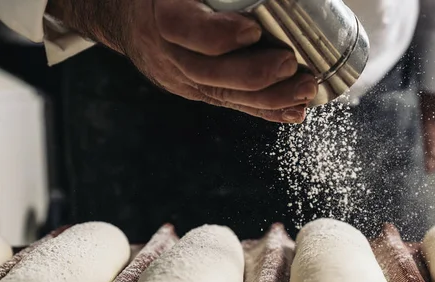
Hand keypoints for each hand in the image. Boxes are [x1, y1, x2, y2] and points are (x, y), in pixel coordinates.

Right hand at [47, 0, 316, 122]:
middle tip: (292, 64)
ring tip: (306, 90)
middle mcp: (172, 55)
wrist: (128, 20)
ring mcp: (185, 80)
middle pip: (213, 74)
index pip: (186, 30)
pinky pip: (234, 105)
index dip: (220, 35)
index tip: (253, 30)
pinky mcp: (200, 93)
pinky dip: (266, 111)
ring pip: (227, 97)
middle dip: (258, 74)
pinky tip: (293, 112)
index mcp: (163, 17)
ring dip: (272, 98)